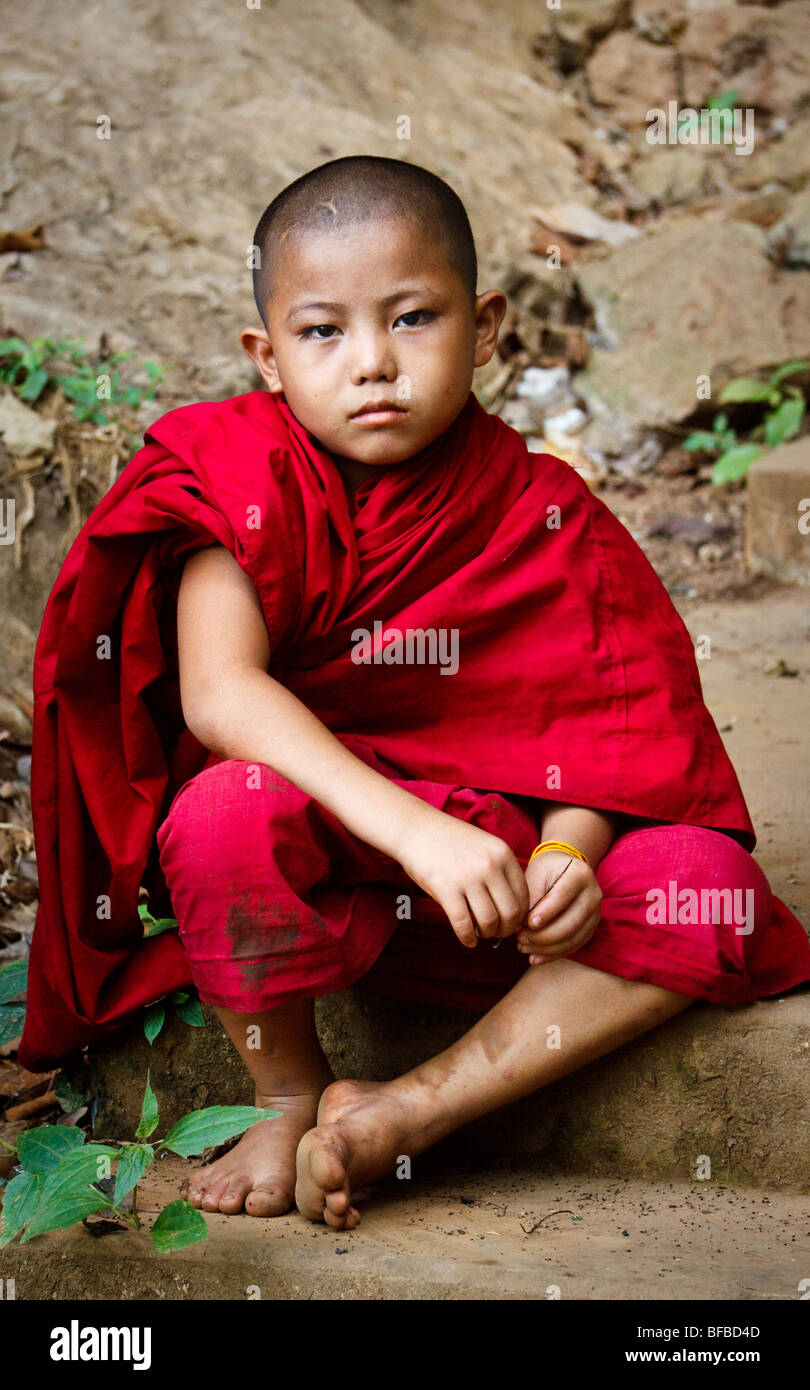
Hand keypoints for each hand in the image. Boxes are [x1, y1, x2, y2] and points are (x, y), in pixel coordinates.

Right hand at [396, 810, 529, 948]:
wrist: (416, 829)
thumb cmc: (450, 840)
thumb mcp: (484, 847)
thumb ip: (499, 871)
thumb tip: (510, 908)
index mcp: (503, 854)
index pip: (524, 894)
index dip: (521, 915)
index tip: (512, 922)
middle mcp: (490, 866)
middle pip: (511, 912)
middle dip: (507, 929)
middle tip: (499, 934)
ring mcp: (468, 878)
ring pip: (489, 921)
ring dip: (488, 934)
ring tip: (482, 935)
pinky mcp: (446, 889)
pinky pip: (464, 924)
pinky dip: (468, 938)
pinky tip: (468, 940)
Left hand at [517, 850, 601, 964]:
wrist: (563, 870)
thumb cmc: (546, 871)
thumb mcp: (536, 875)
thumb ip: (531, 897)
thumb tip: (522, 926)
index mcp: (580, 874)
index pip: (562, 897)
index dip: (545, 913)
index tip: (527, 924)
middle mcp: (593, 894)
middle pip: (570, 923)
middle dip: (543, 936)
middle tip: (520, 939)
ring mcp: (596, 914)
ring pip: (572, 939)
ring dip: (546, 949)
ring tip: (523, 947)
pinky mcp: (591, 929)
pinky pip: (573, 946)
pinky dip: (553, 954)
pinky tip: (535, 958)